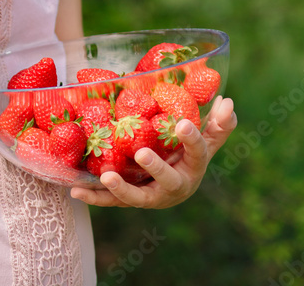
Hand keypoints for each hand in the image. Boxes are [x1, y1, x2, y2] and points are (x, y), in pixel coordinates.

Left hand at [70, 95, 236, 208]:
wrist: (174, 185)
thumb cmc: (188, 154)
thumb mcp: (206, 139)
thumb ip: (217, 123)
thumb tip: (228, 102)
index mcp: (194, 166)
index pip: (198, 152)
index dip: (192, 139)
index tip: (183, 123)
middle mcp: (174, 186)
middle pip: (168, 180)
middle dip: (156, 168)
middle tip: (142, 153)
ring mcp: (152, 196)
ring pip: (138, 197)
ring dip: (121, 189)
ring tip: (107, 177)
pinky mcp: (131, 200)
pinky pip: (112, 202)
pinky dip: (95, 198)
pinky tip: (75, 192)